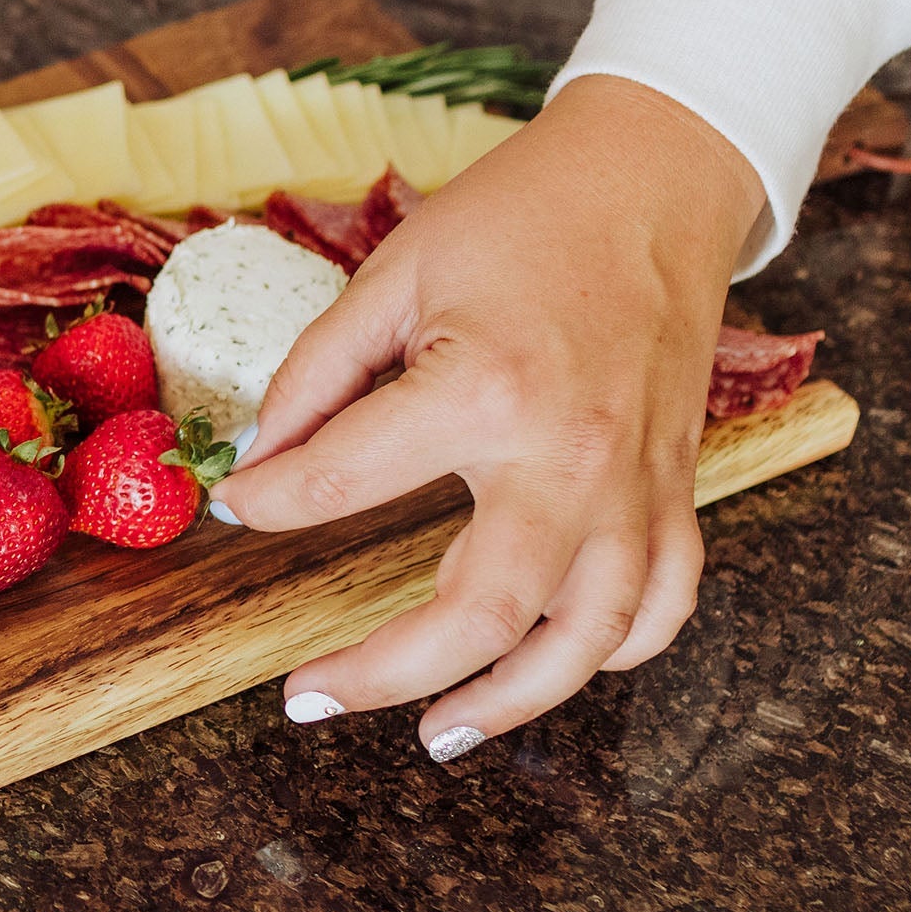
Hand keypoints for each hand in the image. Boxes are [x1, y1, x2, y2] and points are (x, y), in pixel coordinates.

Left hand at [211, 75, 766, 758]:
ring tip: (437, 735)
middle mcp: (568, 457)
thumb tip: (258, 466)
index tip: (234, 511)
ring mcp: (635, 484)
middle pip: (482, 613)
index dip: (271, 505)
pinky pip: (662, 602)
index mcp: (482, 391)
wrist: (657, 176)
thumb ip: (316, 377)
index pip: (343, 484)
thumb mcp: (393, 275)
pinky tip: (549, 669)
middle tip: (311, 698)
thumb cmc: (523, 216)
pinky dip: (614, 652)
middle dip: (387, 674)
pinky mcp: (676, 488)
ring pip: (587, 637)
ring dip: (511, 703)